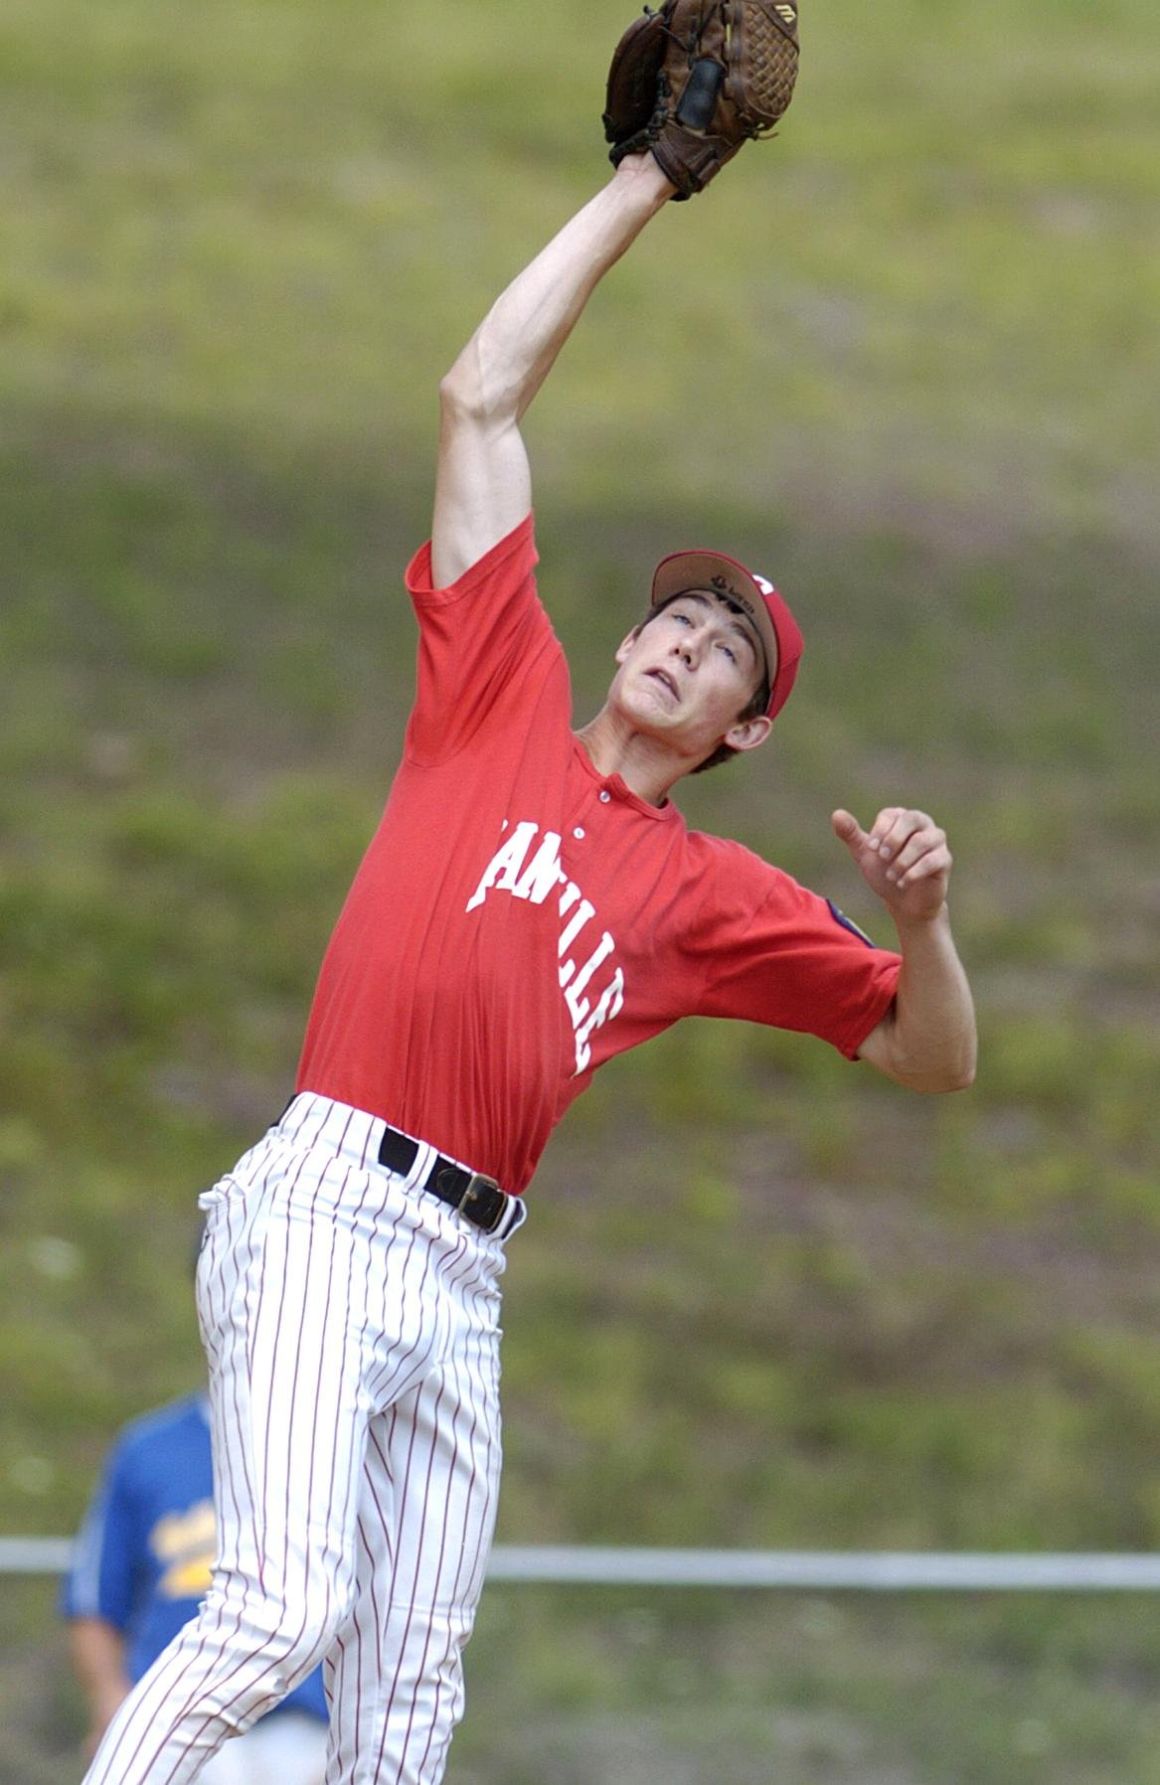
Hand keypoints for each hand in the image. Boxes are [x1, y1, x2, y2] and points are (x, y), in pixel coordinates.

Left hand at [831, 807, 951, 923]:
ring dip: (902, 860)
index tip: (871, 848)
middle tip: (882, 857)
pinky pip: (933, 860)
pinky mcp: (944, 860)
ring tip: (891, 875)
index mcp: (902, 818)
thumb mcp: (864, 853)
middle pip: (911, 819)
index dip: (880, 830)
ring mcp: (936, 841)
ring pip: (922, 841)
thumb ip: (851, 834)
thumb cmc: (884, 872)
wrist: (903, 902)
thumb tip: (837, 814)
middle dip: (893, 839)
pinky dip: (913, 872)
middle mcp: (923, 824)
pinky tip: (902, 883)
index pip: (891, 814)